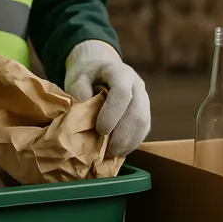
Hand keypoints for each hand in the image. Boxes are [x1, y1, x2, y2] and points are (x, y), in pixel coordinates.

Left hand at [64, 40, 150, 155]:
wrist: (100, 67)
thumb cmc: (87, 74)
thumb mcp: (78, 77)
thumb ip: (79, 91)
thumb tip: (82, 113)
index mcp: (120, 72)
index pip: (122, 93)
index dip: (112, 114)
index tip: (100, 130)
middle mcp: (136, 84)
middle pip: (137, 112)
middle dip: (123, 136)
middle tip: (107, 152)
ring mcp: (144, 97)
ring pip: (143, 122)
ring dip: (129, 142)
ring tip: (112, 154)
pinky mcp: (145, 110)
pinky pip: (144, 128)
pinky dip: (132, 142)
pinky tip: (119, 151)